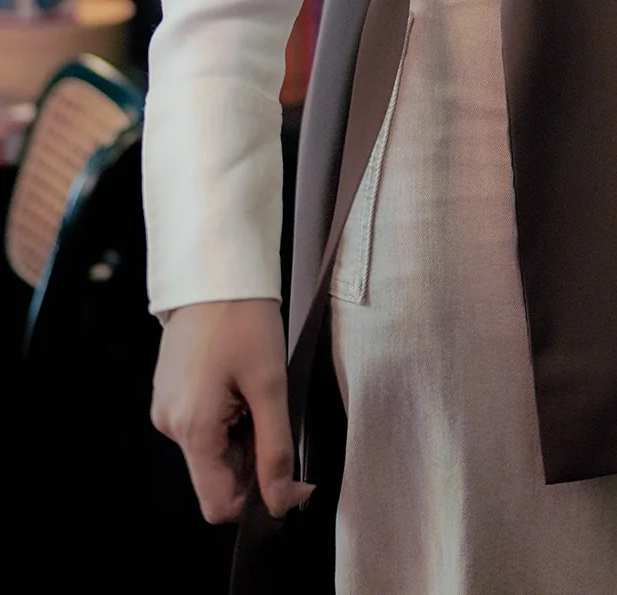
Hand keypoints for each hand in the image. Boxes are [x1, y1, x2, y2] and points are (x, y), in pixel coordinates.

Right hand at [151, 298, 313, 523]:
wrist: (214, 270)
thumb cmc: (242, 317)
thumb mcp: (270, 385)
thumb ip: (276, 449)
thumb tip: (283, 498)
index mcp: (192, 429)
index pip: (219, 504)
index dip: (259, 500)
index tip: (290, 476)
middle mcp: (170, 425)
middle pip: (217, 477)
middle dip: (252, 460)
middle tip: (276, 416)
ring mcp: (166, 409)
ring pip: (212, 452)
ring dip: (242, 437)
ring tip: (257, 392)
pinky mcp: (171, 394)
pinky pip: (202, 427)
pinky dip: (228, 419)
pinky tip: (241, 384)